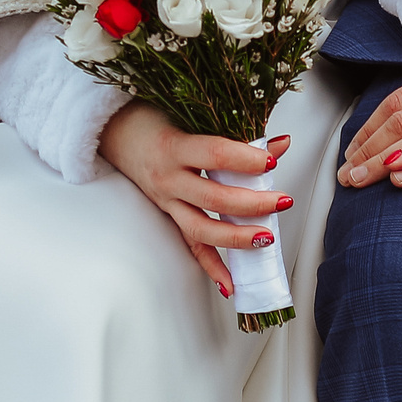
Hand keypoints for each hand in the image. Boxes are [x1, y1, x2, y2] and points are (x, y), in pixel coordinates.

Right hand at [98, 103, 291, 297]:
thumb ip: (236, 133)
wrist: (119, 133)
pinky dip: (212, 267)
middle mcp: (168, 178)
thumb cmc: (156, 121)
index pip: (215, 154)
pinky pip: (191, 246)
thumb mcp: (192, 117)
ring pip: (201, 229)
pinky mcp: (170, 216)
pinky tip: (231, 284)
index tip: (271, 161)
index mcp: (174, 146)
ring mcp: (167, 201)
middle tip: (282, 201)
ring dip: (236, 238)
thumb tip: (280, 145)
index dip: (245, 159)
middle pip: (212, 198)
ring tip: (265, 238)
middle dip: (252, 203)